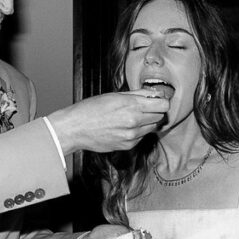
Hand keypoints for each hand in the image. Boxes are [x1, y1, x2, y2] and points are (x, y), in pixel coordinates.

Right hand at [47, 90, 169, 154]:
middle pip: (160, 116)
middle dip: (154, 111)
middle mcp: (134, 122)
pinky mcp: (127, 146)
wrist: (75, 128)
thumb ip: (137, 94)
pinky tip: (123, 127)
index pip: (163, 105)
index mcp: (132, 106)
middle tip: (144, 108)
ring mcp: (131, 136)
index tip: (157, 100)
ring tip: (130, 117)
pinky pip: (141, 137)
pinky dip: (137, 132)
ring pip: (152, 128)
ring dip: (146, 122)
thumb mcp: (114, 95)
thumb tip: (154, 93)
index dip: (161, 101)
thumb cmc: (91, 109)